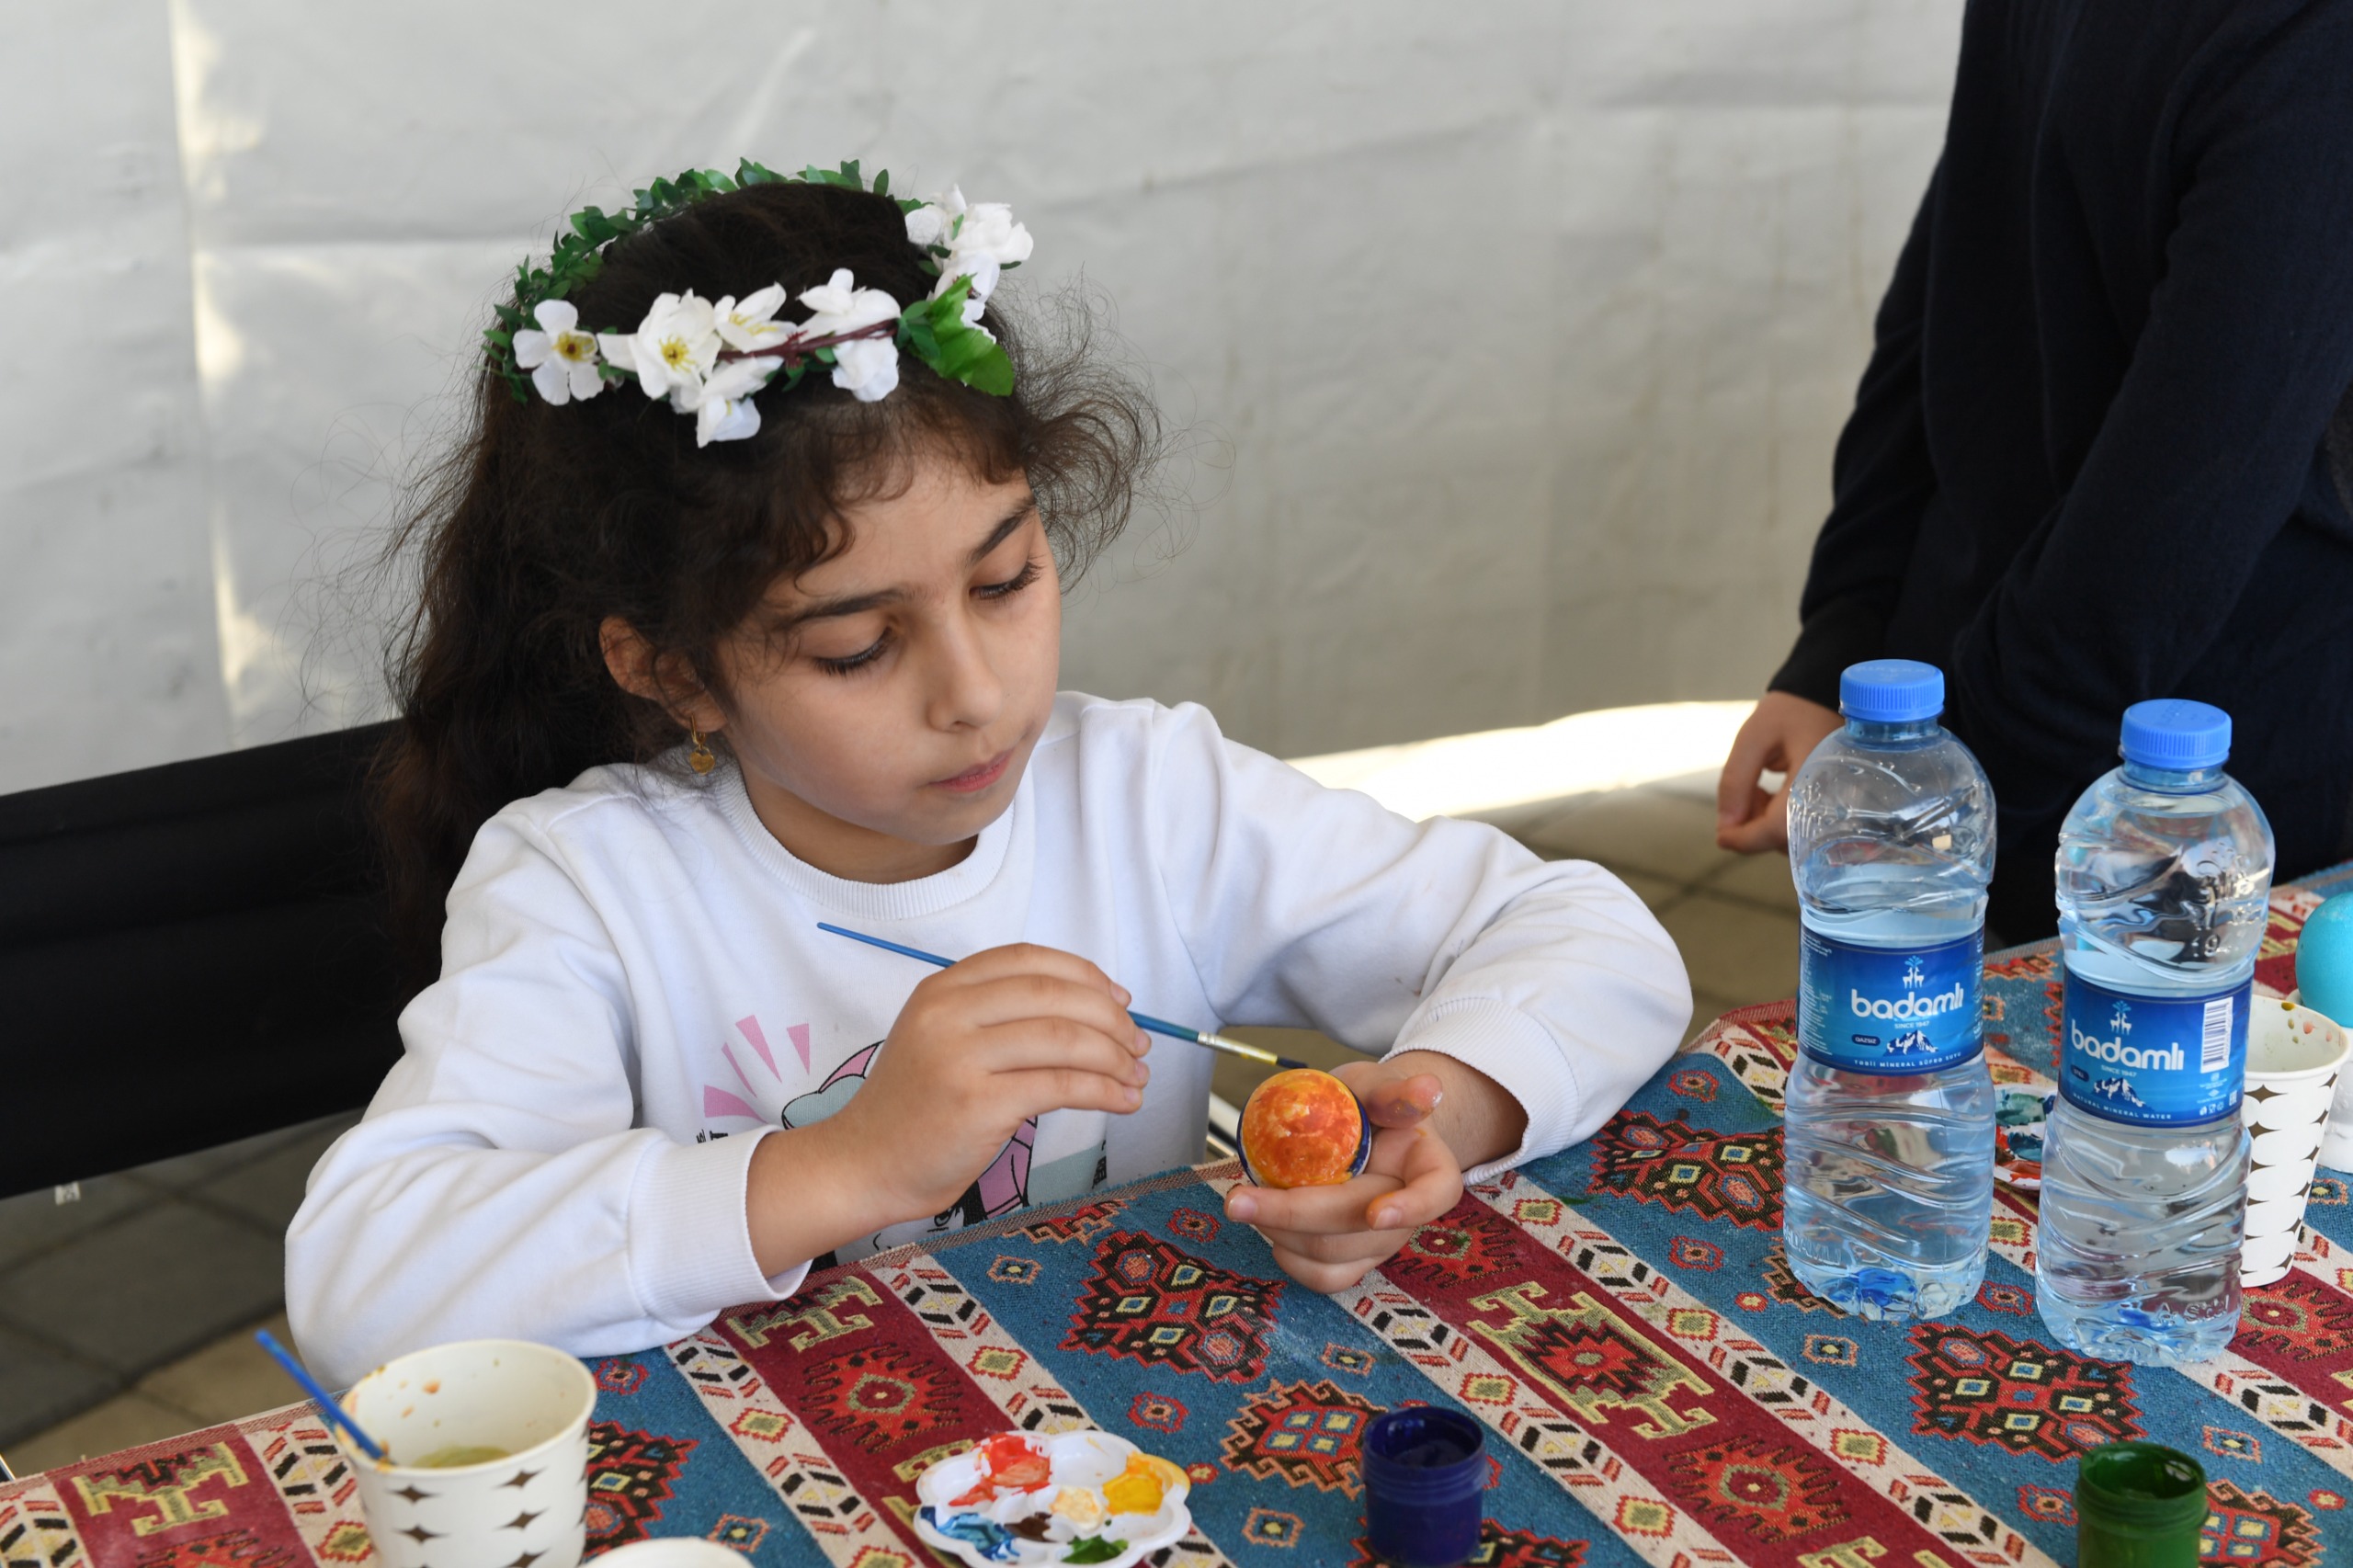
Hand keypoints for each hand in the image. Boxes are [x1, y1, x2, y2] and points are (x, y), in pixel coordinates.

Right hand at [747, 944, 1149, 1273]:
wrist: (862, 1164)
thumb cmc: (913, 1109)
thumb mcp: (941, 1039)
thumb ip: (995, 1016)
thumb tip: (1092, 1010)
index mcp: (941, 989)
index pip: (1028, 960)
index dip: (1085, 974)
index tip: (1119, 999)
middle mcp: (948, 1012)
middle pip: (1054, 994)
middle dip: (1111, 1018)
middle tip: (1138, 1043)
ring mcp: (960, 1056)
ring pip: (1065, 1037)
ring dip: (1115, 1056)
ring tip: (1137, 1076)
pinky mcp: (977, 1103)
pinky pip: (1060, 1085)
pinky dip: (1104, 1091)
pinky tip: (1122, 1100)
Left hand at [1222, 1061, 1465, 1293]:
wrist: (1362, 1126)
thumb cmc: (1371, 1104)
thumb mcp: (1378, 1085)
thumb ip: (1393, 1091)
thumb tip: (1426, 1088)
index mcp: (1427, 1164)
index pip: (1437, 1192)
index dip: (1411, 1208)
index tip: (1377, 1213)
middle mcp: (1409, 1211)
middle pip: (1363, 1228)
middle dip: (1296, 1215)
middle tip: (1239, 1198)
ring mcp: (1382, 1241)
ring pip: (1336, 1257)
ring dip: (1283, 1234)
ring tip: (1247, 1202)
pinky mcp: (1355, 1258)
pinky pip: (1326, 1277)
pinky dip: (1291, 1259)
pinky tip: (1269, 1229)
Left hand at [1715, 691, 1841, 853]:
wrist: (1824, 692)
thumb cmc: (1791, 710)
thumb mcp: (1754, 737)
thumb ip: (1736, 781)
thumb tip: (1725, 827)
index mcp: (1817, 781)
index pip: (1779, 831)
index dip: (1745, 839)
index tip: (1721, 837)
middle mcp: (1836, 800)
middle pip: (1788, 841)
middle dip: (1754, 827)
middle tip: (1745, 793)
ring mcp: (1841, 805)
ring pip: (1795, 838)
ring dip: (1765, 823)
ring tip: (1757, 788)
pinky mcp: (1837, 806)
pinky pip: (1805, 827)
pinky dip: (1779, 818)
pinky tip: (1769, 793)